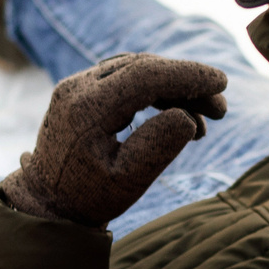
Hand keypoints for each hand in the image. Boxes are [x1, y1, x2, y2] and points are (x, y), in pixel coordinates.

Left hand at [0, 54, 228, 228]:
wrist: (47, 201)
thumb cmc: (88, 197)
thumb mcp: (127, 182)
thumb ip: (157, 146)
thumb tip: (186, 115)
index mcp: (87, 108)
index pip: (145, 75)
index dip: (187, 75)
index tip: (221, 83)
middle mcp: (77, 88)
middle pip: (144, 68)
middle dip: (187, 82)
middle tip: (221, 108)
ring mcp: (77, 86)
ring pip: (137, 70)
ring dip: (174, 86)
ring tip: (206, 116)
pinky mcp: (81, 90)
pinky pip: (125, 78)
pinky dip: (155, 90)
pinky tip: (178, 112)